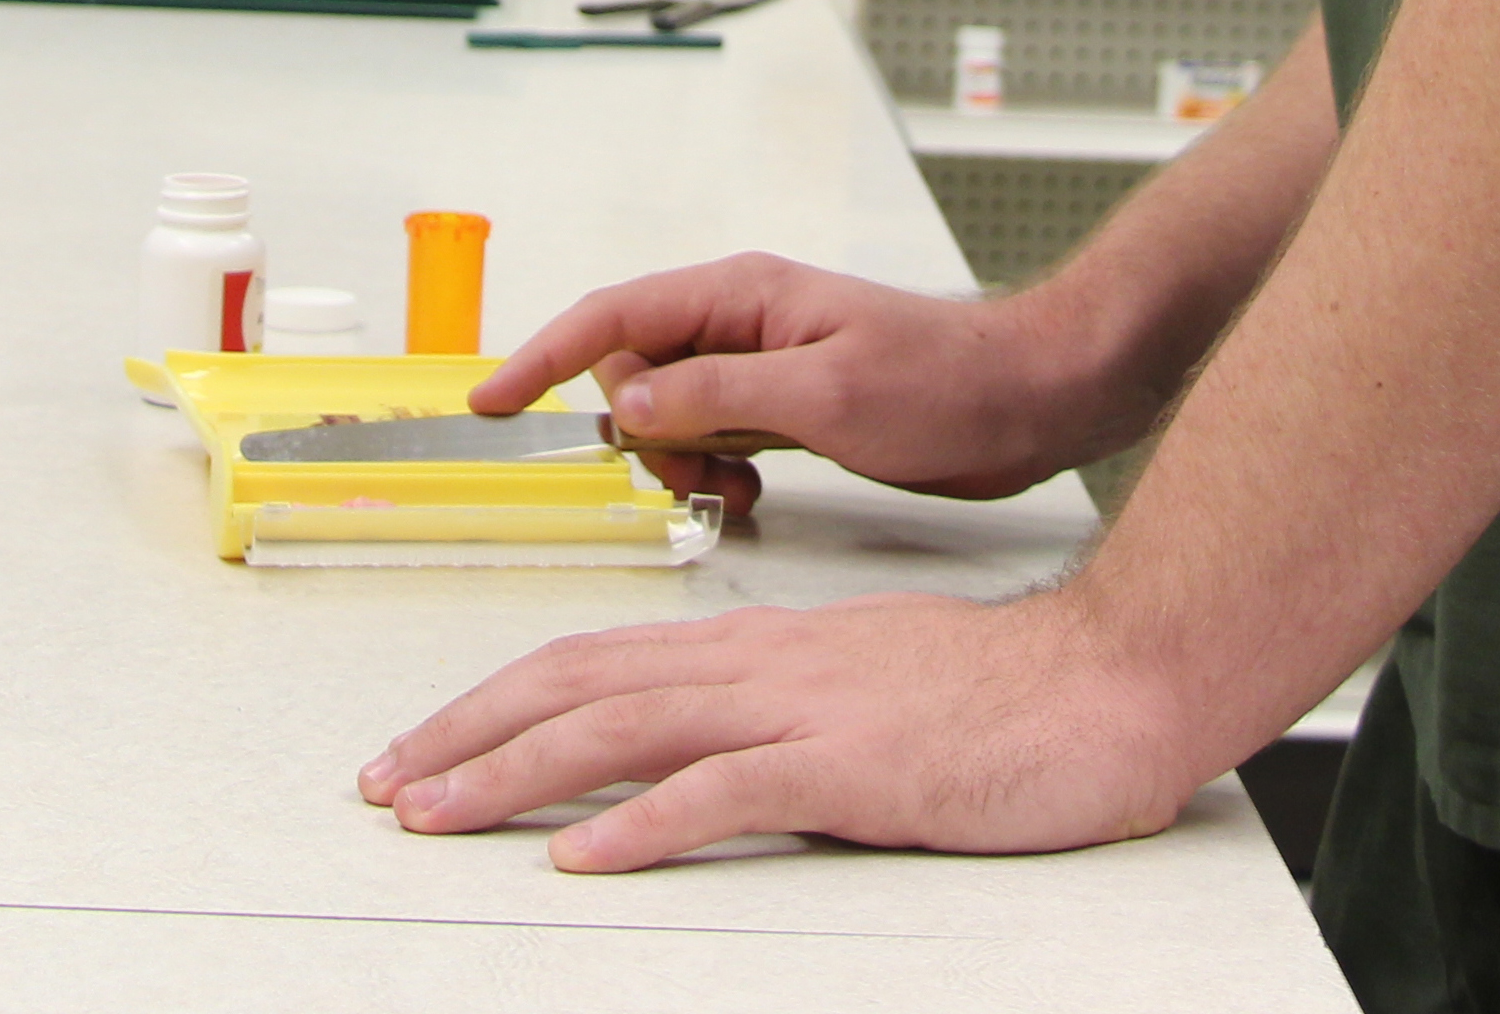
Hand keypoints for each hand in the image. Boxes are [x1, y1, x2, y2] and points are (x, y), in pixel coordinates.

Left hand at [358, 582, 1188, 869]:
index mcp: (772, 644)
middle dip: (473, 729)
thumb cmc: (1006, 694)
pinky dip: (641, 825)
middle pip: (589, 681)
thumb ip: (788, 706)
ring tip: (437, 814)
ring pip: (631, 727)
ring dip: (518, 774)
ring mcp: (808, 708)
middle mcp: (770, 662)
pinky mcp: (853, 765)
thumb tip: (709, 748)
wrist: (1111, 675)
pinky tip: (585, 856)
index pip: (605, 658)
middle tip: (388, 780)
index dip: (505, 699)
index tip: (430, 743)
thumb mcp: (873, 684)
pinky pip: (726, 791)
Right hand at [469, 254, 1125, 521]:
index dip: (543, 356)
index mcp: (746, 296)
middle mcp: (746, 322)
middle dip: (638, 431)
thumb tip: (626, 403)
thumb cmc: (947, 383)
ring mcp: (765, 365)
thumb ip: (717, 395)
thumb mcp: (824, 395)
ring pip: (667, 412)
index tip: (487, 403)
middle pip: (630, 370)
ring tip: (733, 489)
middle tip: (695, 473)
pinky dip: (710, 471)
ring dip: (678, 459)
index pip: (615, 316)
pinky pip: (709, 435)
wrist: (1030, 399)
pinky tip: (749, 497)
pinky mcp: (787, 406)